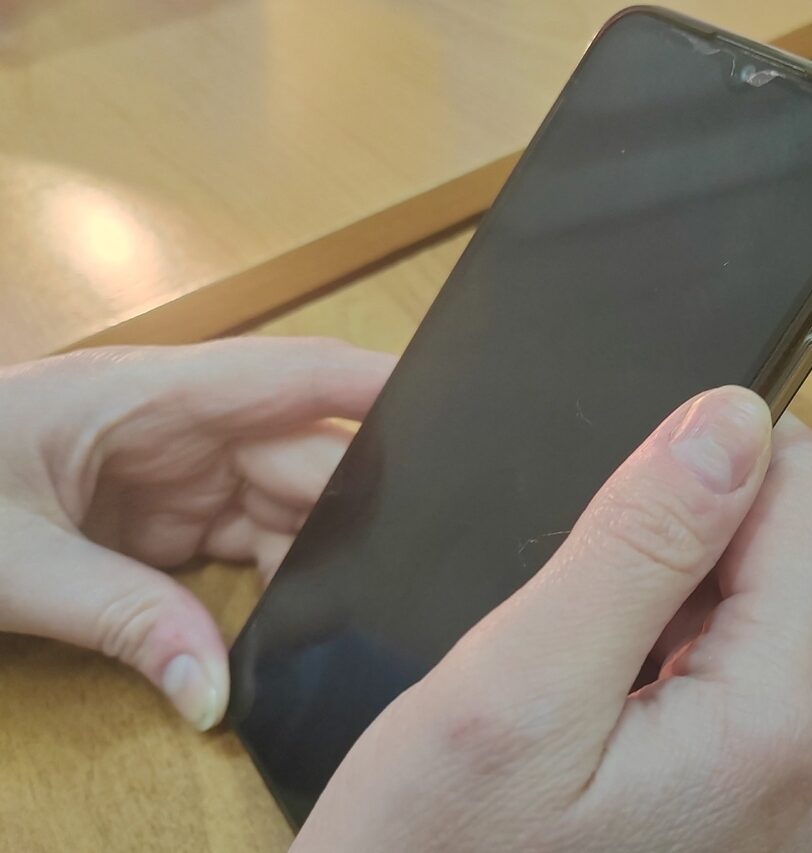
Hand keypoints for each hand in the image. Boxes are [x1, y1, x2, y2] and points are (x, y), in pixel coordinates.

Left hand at [0, 338, 393, 729]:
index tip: (463, 415)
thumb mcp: (8, 560)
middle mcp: (181, 425)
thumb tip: (214, 695)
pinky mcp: (162, 521)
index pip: (297, 375)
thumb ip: (121, 619)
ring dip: (320, 561)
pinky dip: (274, 589)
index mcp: (152, 394)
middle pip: (307, 457)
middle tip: (419, 570)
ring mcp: (175, 473)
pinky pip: (246, 548)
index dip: (384, 389)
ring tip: (363, 609)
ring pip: (287, 509)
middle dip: (362, 510)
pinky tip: (300, 626)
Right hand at [298, 387, 811, 852]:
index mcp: (779, 719)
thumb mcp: (520, 684)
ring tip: (567, 635)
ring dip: (664, 590)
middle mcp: (806, 763)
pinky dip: (657, 649)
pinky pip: (720, 680)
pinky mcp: (733, 805)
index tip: (631, 447)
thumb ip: (640, 543)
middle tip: (570, 565)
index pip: (810, 499)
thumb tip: (732, 420)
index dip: (724, 443)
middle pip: (784, 556)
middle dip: (684, 528)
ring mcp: (773, 791)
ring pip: (747, 613)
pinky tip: (584, 686)